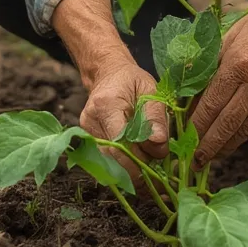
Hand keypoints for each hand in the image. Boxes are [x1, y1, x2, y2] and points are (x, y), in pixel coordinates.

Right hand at [79, 58, 168, 186]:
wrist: (108, 74)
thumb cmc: (131, 80)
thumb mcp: (150, 90)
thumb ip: (155, 116)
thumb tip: (159, 144)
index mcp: (105, 104)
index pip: (121, 140)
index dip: (140, 156)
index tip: (159, 161)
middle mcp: (90, 121)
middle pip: (115, 156)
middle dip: (139, 166)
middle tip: (161, 172)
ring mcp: (86, 133)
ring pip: (111, 162)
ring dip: (133, 168)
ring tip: (152, 167)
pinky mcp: (88, 141)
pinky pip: (108, 160)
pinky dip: (125, 165)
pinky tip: (139, 164)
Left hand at [189, 0, 247, 166]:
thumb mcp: (226, 38)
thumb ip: (207, 67)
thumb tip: (187, 96)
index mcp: (238, 64)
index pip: (212, 103)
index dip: (197, 126)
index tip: (185, 140)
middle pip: (228, 123)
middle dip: (209, 145)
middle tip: (195, 161)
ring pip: (246, 130)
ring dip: (227, 146)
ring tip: (212, 156)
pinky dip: (246, 136)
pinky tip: (234, 140)